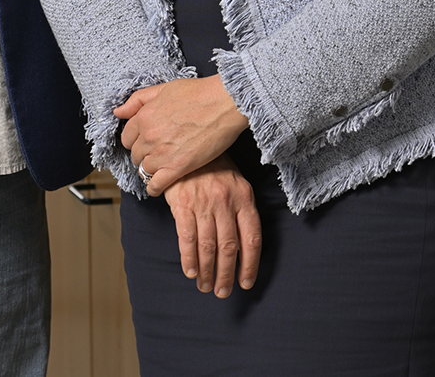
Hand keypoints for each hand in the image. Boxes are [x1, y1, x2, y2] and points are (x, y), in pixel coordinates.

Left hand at [116, 76, 247, 194]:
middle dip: (143, 154)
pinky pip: (155, 185)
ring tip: (160, 167)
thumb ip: (138, 100)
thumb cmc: (197, 93)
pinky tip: (159, 185)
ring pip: (143, 170)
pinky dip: (154, 188)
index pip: (126, 136)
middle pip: (135, 154)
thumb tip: (117, 111)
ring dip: (150, 169)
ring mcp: (162, 154)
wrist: (223, 103)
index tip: (144, 141)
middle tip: (155, 152)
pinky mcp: (177, 168)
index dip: (135, 139)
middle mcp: (148, 136)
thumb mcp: (163, 89)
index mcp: (144, 116)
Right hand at [163, 154, 260, 296]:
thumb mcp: (234, 182)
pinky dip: (189, 259)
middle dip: (226, 275)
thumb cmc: (212, 167)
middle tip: (222, 292)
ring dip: (207, 272)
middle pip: (229, 248)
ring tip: (206, 286)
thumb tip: (242, 248)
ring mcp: (204, 202)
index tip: (245, 283)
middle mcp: (226, 201)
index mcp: (244, 197)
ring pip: (208, 247)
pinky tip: (191, 272)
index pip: (252, 239)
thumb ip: (240, 210)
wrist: (184, 143)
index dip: (250, 265)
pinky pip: (187, 238)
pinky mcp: (183, 203)